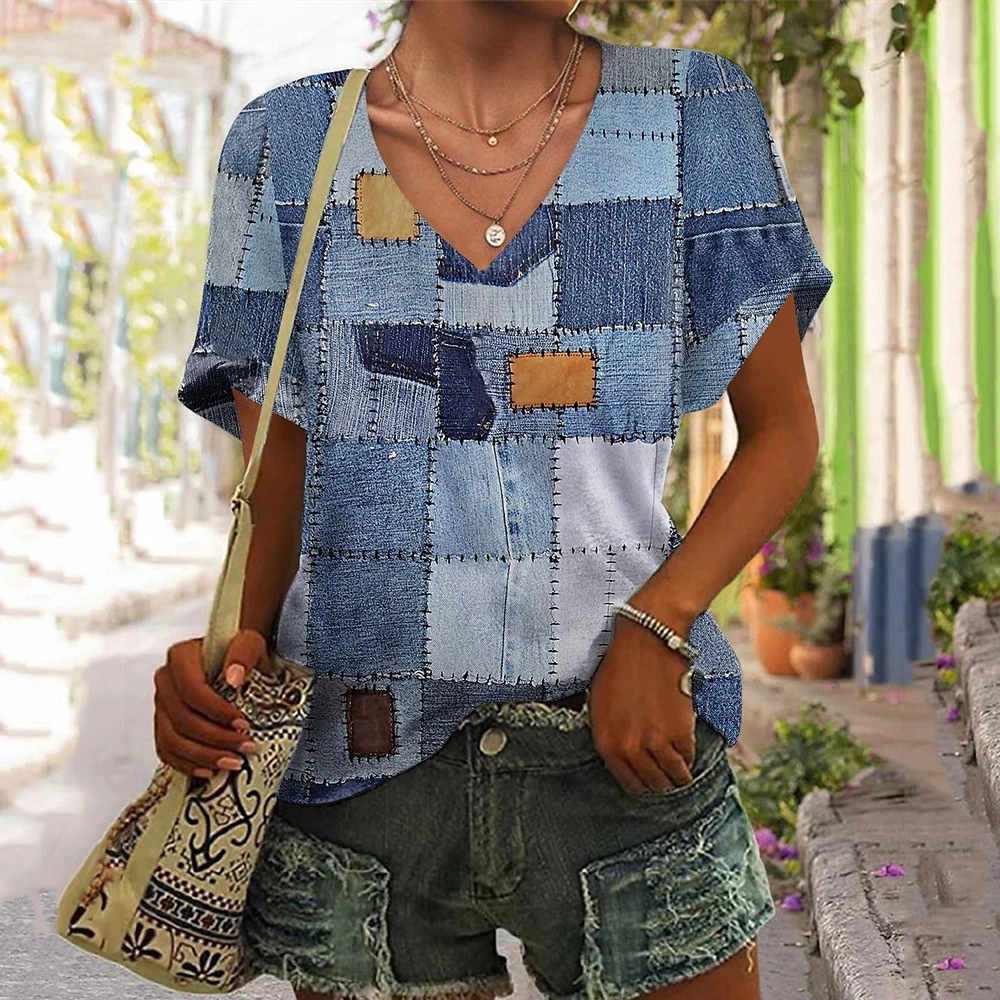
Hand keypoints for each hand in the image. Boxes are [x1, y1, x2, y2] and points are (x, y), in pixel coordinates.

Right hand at [152, 629, 267, 778]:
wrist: (233, 661)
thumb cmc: (240, 652)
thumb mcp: (250, 643)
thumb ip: (243, 653)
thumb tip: (233, 678)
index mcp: (180, 657)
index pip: (192, 690)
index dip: (216, 711)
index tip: (243, 723)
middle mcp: (165, 681)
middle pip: (182, 719)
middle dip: (216, 738)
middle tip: (247, 747)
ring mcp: (161, 705)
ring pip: (172, 740)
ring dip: (204, 756)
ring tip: (235, 763)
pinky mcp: (163, 725)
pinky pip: (167, 752)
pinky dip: (188, 764)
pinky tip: (210, 770)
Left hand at [587, 615, 697, 794]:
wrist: (646, 642)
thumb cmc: (620, 666)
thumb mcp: (600, 704)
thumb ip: (609, 734)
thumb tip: (621, 754)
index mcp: (606, 743)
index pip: (629, 783)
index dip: (642, 783)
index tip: (650, 777)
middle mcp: (629, 749)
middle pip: (653, 784)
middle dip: (662, 781)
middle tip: (668, 774)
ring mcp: (655, 744)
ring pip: (674, 777)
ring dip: (679, 774)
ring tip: (682, 768)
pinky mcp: (680, 734)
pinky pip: (689, 758)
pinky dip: (690, 756)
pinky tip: (687, 747)